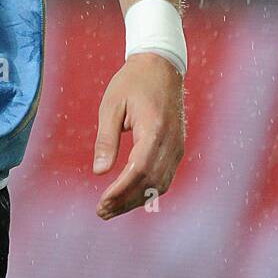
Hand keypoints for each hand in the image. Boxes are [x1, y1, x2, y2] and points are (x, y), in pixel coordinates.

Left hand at [91, 53, 183, 218]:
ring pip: (160, 185)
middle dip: (125, 201)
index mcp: (154, 130)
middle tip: (102, 212)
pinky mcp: (178, 147)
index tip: (102, 202)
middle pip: (150, 184)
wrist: (161, 66)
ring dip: (136, 200)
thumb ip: (106, 139)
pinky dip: (148, 190)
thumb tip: (99, 172)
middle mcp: (171, 143)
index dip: (120, 191)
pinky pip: (165, 177)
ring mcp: (177, 146)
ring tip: (112, 208)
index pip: (138, 171)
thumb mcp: (112, 105)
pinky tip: (130, 196)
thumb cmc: (132, 82)